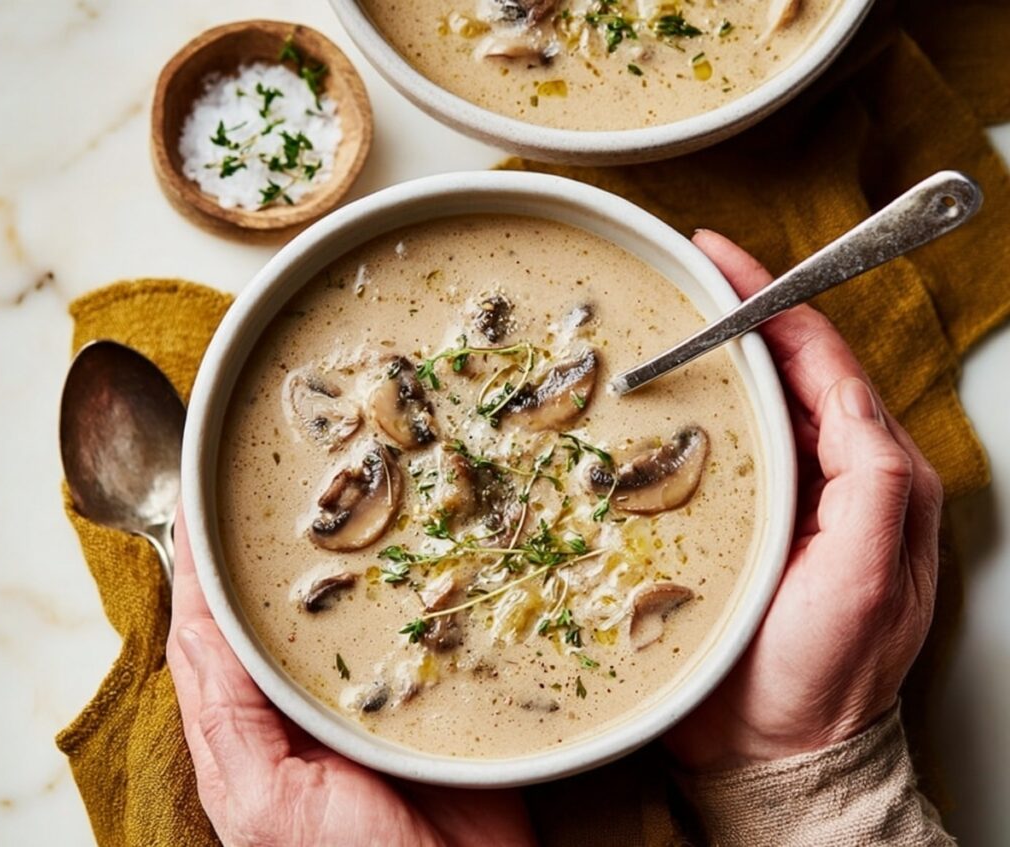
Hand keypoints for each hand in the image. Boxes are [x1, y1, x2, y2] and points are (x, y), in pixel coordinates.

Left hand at [167, 514, 535, 846]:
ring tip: (347, 480)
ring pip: (349, 600)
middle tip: (278, 473)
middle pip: (280, 599)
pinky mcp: (433, 684)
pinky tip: (422, 538)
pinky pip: (417, 619)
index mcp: (256, 722)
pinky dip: (413, 578)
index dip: (201, 561)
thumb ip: (229, 720)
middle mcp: (308, 695)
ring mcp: (372, 686)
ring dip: (347, 548)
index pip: (214, 625)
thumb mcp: (267, 802)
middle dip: (273, 539)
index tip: (200, 495)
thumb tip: (194, 626)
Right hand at [665, 230, 942, 769]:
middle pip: (787, 372)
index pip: (826, 365)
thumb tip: (844, 395)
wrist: (774, 750)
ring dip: (715, 357)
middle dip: (741, 313)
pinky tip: (661, 400)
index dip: (777, 303)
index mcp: (873, 478)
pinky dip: (695, 413)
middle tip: (686, 275)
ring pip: (754, 406)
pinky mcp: (742, 524)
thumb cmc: (823, 674)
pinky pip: (721, 451)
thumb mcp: (870, 581)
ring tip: (670, 318)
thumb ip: (874, 483)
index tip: (723, 261)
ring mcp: (785, 500)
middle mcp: (832, 479)